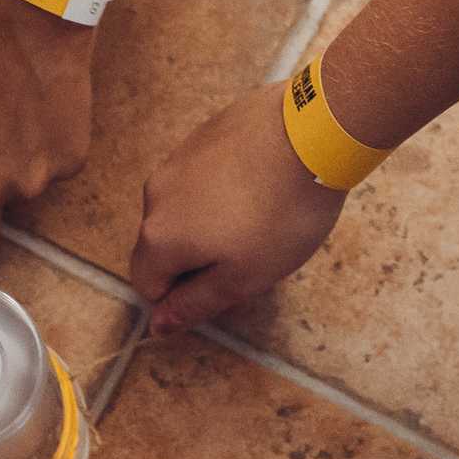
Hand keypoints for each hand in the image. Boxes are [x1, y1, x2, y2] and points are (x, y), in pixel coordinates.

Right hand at [129, 81, 343, 331]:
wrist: (311, 132)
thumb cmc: (281, 213)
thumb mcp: (245, 277)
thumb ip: (196, 304)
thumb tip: (157, 325)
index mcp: (158, 237)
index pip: (147, 285)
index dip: (184, 296)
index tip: (228, 286)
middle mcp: (154, 196)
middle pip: (163, 246)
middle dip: (198, 259)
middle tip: (251, 255)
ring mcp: (176, 160)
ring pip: (182, 209)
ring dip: (210, 223)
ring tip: (260, 216)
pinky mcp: (201, 136)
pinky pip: (200, 177)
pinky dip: (222, 189)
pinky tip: (261, 184)